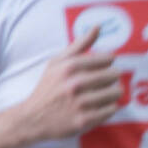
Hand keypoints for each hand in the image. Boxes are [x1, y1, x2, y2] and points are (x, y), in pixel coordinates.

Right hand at [21, 24, 121, 140]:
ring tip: (99, 96)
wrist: (31, 119)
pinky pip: (111, 109)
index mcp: (69, 67)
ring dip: (110, 94)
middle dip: (109, 79)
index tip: (96, 71)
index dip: (105, 64)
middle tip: (98, 84)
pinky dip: (108, 108)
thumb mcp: (56, 63)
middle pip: (114, 75)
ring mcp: (80, 104)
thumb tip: (98, 27)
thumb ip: (79, 45)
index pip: (108, 59)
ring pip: (116, 93)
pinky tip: (96, 108)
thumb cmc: (47, 88)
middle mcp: (75, 84)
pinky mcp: (84, 120)